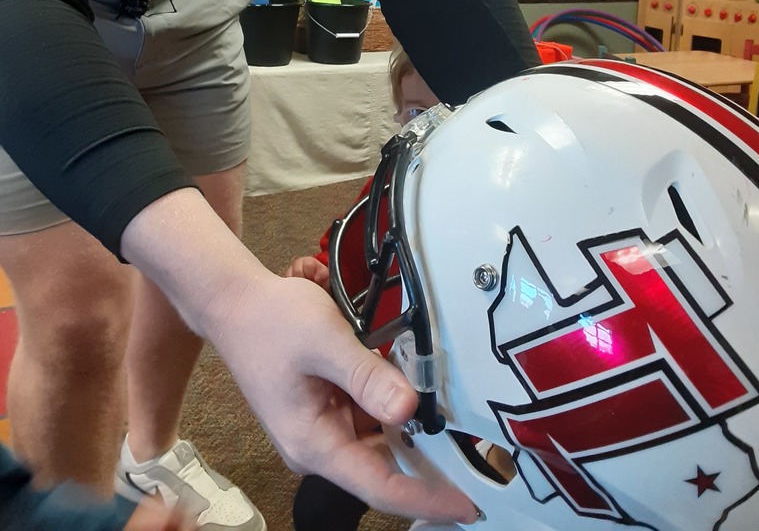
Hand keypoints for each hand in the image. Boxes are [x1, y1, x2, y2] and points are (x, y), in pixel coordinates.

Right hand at [122, 189, 476, 525]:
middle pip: (384, 465)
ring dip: (407, 422)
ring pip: (379, 437)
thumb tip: (409, 409)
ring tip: (436, 397)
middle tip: (474, 442)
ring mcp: (320, 429)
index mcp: (314, 444)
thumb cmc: (272, 322)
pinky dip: (387, 402)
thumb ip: (367, 376)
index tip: (469, 505)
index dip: (427, 499)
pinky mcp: (324, 409)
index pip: (380, 486)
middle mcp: (317, 447)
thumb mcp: (326, 342)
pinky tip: (401, 376)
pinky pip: (366, 415)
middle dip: (428, 455)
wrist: (235, 302)